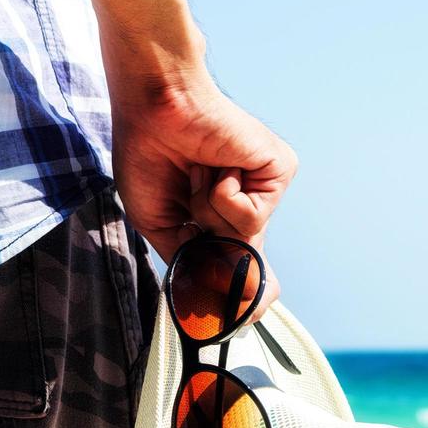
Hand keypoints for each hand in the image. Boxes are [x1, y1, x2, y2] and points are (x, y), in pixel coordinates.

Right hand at [94, 13, 296, 317]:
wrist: (154, 110)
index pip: (242, 265)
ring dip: (209, 211)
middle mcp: (247, 205)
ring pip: (245, 236)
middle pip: (252, 262)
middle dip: (228, 264)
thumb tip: (216, 297)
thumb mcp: (160, 224)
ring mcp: (264, 188)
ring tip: (197, 174)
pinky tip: (215, 164)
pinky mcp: (279, 169)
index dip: (244, 296)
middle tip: (195, 215)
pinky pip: (253, 213)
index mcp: (218, 218)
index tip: (247, 317)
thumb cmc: (148, 157)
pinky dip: (223, 194)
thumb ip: (190, 261)